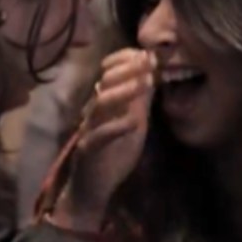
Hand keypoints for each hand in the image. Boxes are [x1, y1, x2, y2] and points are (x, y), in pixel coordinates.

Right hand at [55, 49, 155, 229]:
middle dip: (127, 69)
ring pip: (100, 104)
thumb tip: (153, 75)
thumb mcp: (134, 125)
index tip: (146, 53)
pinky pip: (100, 135)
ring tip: (144, 82)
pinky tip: (133, 121)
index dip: (124, 60)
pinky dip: (117, 126)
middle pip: (105, 83)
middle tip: (148, 61)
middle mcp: (94, 112)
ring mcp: (89, 129)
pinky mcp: (88, 149)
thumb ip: (140, 102)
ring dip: (123, 91)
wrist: (93, 188)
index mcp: (105, 104)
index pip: (109, 73)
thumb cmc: (113, 155)